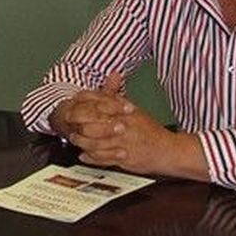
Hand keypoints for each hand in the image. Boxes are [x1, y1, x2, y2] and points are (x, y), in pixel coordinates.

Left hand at [53, 89, 203, 178]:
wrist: (167, 150)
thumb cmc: (149, 130)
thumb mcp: (134, 109)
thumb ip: (118, 96)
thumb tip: (110, 78)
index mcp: (124, 110)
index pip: (97, 102)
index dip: (81, 103)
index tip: (72, 104)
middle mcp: (122, 123)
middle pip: (91, 120)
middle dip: (77, 121)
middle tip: (69, 123)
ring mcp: (122, 141)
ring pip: (94, 140)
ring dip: (81, 140)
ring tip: (75, 139)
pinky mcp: (123, 157)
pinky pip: (102, 157)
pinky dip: (91, 157)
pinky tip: (83, 155)